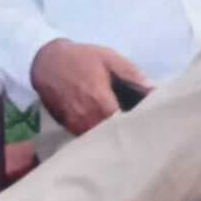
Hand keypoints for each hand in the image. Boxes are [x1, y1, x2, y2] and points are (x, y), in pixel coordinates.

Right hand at [30, 39, 152, 135]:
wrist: (46, 62)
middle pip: (112, 138)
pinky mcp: (68, 128)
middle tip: (143, 134)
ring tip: (128, 136)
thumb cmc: (81, 59)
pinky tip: (109, 134)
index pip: (123, 125)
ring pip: (99, 141)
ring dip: (112, 140)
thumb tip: (154, 90)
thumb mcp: (109, 59)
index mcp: (100, 101)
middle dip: (127, 137)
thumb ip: (132, 75)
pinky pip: (87, 139)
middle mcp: (87, 118)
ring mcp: (76, 125)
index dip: (137, 128)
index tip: (150, 127)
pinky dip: (99, 139)